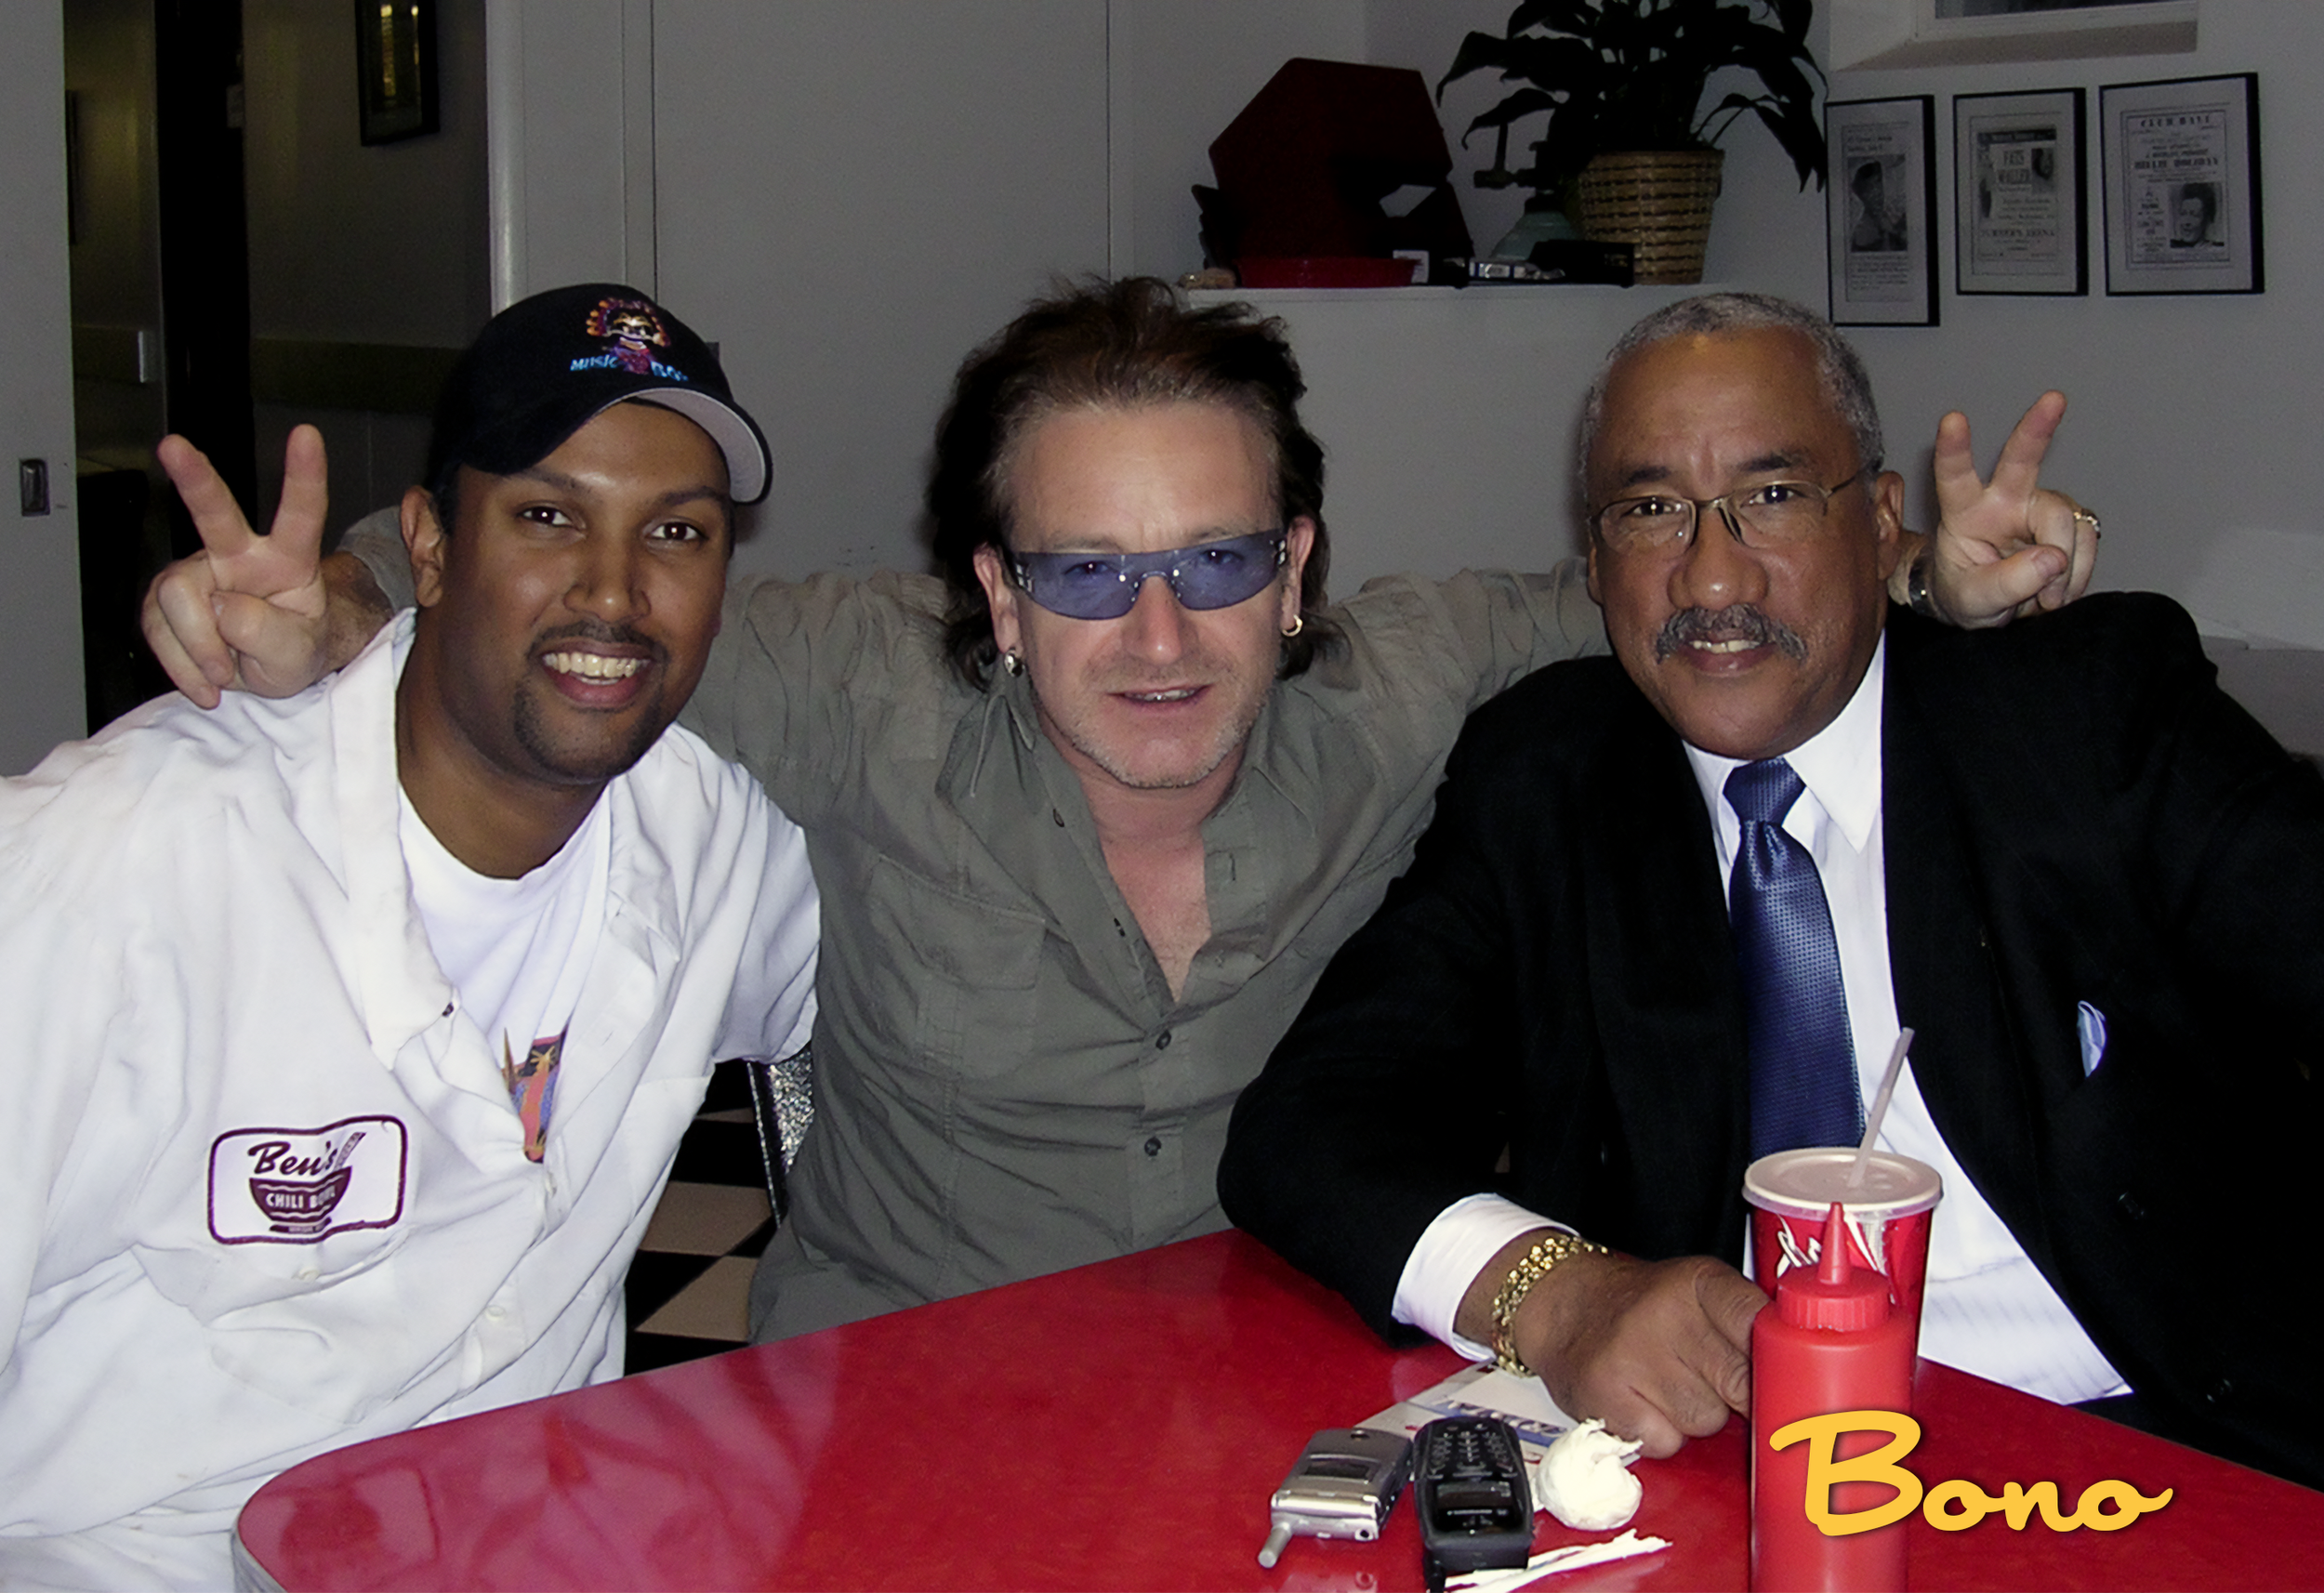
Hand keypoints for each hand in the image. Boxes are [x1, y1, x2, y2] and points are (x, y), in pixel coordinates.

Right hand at [144, 426, 333, 705]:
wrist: (268, 668)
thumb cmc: (295, 648)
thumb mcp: (298, 655)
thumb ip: (268, 634)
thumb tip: (223, 607)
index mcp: (289, 558)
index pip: (301, 513)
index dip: (304, 475)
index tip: (307, 434)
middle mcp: (239, 553)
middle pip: (214, 513)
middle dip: (193, 477)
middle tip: (173, 446)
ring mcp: (199, 572)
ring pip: (178, 597)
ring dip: (199, 649)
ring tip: (227, 673)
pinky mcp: (166, 596)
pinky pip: (158, 628)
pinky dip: (181, 665)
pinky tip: (205, 679)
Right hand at [1513, 1250, 1766, 1458]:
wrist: (1562, 1306)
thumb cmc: (1645, 1308)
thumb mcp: (1697, 1293)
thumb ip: (1748, 1325)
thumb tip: (1807, 1383)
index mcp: (1700, 1281)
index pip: (1764, 1328)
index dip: (1779, 1364)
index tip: (1783, 1377)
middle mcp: (1665, 1312)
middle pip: (1742, 1385)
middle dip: (1738, 1396)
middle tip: (1716, 1383)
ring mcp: (1632, 1355)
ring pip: (1706, 1420)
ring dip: (1696, 1416)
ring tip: (1669, 1388)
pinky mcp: (1606, 1397)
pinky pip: (1666, 1442)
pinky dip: (1659, 1433)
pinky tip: (1642, 1404)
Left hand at [1925, 391, 2099, 627]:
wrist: (1990, 607)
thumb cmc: (1967, 593)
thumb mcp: (1974, 600)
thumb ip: (2007, 583)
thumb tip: (2053, 558)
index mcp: (1966, 512)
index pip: (1955, 477)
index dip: (1954, 448)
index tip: (1952, 419)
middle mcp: (2004, 500)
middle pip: (2022, 460)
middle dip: (2037, 428)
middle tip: (2053, 399)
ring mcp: (2039, 508)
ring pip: (2065, 521)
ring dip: (2063, 568)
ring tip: (2044, 600)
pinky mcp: (2069, 521)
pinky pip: (2086, 541)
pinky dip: (2079, 573)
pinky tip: (2060, 590)